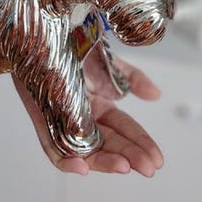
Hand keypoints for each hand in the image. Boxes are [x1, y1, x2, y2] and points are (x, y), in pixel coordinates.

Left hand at [12, 53, 163, 175]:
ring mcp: (65, 122)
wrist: (45, 34)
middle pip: (109, 145)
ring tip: (124, 166)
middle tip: (148, 167)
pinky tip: (82, 167)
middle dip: (130, 156)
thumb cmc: (74, 47)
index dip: (141, 144)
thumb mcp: (111, 64)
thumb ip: (133, 79)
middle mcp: (85, 119)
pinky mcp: (44, 122)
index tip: (157, 159)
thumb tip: (156, 95)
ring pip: (86, 153)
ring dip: (106, 163)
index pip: (125, 130)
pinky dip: (67, 162)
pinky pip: (53, 149)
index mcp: (101, 107)